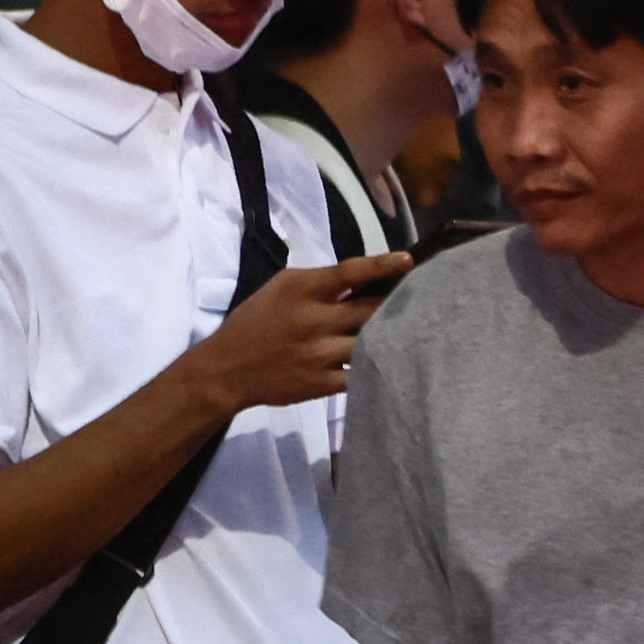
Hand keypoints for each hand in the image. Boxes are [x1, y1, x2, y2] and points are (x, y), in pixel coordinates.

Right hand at [172, 254, 403, 430]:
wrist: (227, 370)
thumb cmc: (256, 322)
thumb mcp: (280, 288)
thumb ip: (319, 283)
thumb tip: (360, 282)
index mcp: (301, 291)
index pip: (350, 272)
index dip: (382, 265)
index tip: (409, 260)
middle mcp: (313, 320)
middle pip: (370, 309)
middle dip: (394, 302)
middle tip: (417, 298)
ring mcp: (319, 354)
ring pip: (370, 342)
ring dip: (387, 335)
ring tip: (406, 331)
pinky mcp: (321, 383)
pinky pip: (360, 373)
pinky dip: (373, 365)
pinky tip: (383, 360)